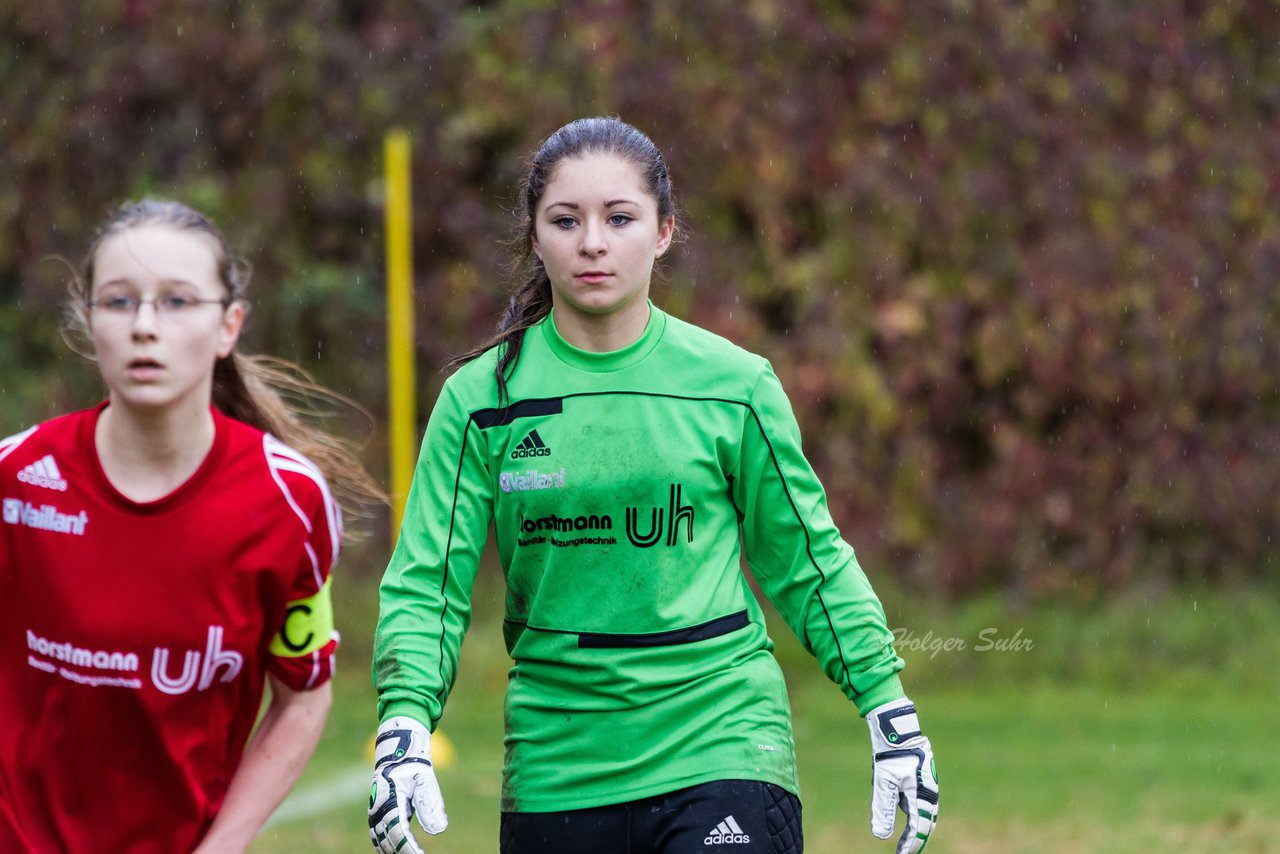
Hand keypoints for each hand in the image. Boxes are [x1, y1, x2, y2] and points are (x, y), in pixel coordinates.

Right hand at [368, 716, 447, 853]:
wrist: (396, 753)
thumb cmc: (413, 766)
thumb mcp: (424, 780)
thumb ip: (430, 804)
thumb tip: (439, 830)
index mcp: (391, 800)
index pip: (399, 832)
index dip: (409, 848)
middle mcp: (379, 808)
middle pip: (388, 839)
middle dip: (402, 851)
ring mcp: (375, 812)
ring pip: (380, 840)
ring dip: (392, 850)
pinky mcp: (376, 813)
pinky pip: (377, 835)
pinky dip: (385, 845)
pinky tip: (397, 851)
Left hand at [867, 698, 937, 852]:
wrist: (897, 728)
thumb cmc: (890, 754)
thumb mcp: (883, 782)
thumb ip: (883, 809)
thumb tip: (880, 836)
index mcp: (922, 795)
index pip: (917, 827)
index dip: (910, 843)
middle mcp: (929, 791)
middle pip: (926, 821)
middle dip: (917, 838)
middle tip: (906, 851)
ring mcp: (927, 783)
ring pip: (924, 811)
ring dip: (917, 825)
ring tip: (908, 839)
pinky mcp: (922, 776)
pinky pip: (919, 798)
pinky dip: (915, 810)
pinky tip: (905, 810)